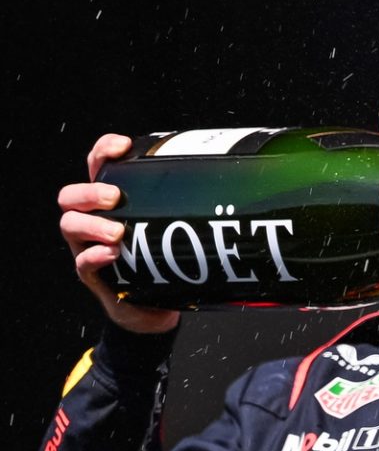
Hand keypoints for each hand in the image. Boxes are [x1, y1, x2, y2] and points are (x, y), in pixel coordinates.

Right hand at [59, 134, 178, 335]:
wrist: (153, 304)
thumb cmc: (161, 255)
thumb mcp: (171, 221)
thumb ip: (188, 199)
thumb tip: (237, 176)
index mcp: (110, 198)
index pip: (96, 164)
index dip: (103, 150)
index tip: (124, 146)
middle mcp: (93, 218)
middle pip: (70, 195)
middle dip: (90, 192)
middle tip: (115, 198)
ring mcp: (88, 245)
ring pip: (70, 226)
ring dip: (92, 225)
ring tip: (118, 233)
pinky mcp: (92, 273)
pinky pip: (82, 263)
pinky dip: (94, 256)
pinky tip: (113, 254)